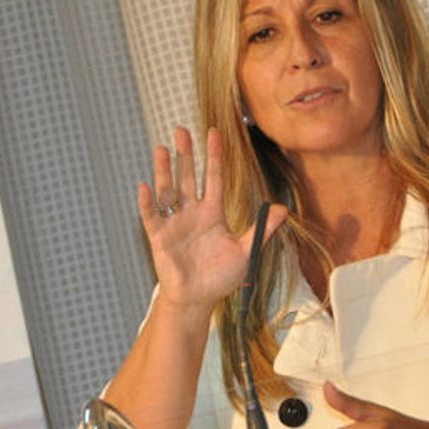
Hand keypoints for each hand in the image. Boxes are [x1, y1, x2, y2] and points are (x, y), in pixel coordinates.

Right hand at [138, 127, 285, 313]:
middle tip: (181, 130)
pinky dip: (148, 203)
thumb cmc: (220, 277)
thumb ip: (262, 230)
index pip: (214, 177)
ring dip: (164, 170)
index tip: (214, 133)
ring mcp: (174, 223)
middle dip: (185, 154)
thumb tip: (283, 209)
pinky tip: (145, 187)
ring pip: (168, 190)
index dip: (215, 156)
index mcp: (213, 213)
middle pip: (188, 177)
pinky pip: (152, 216)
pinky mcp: (160, 237)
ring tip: (161, 148)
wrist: (197, 299)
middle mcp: (192, 213)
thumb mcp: (246, 252)